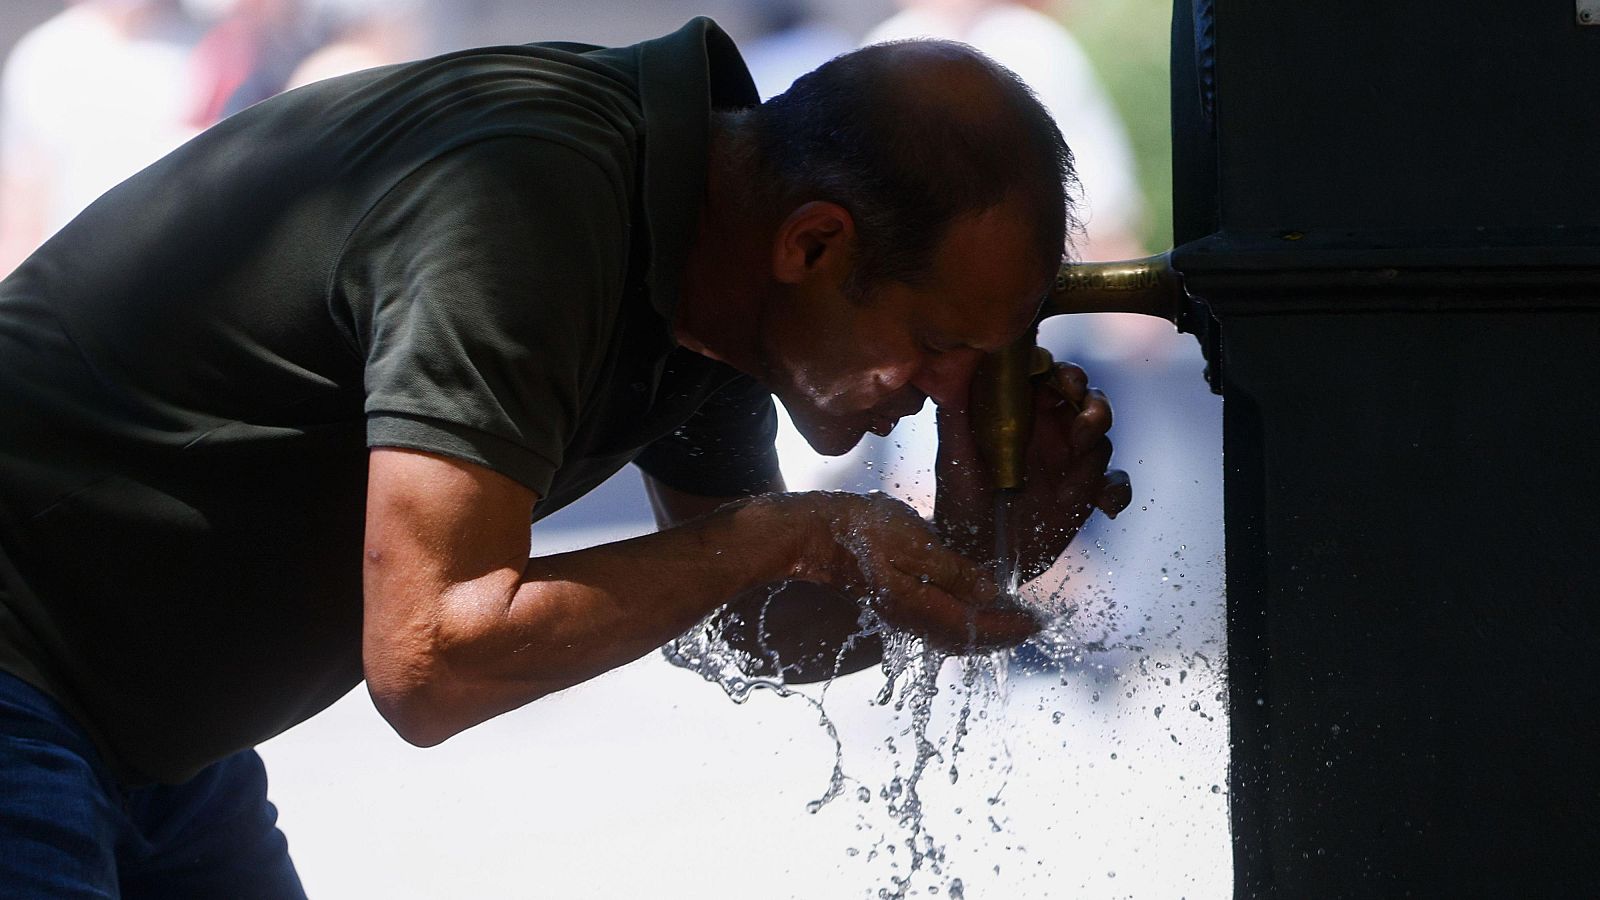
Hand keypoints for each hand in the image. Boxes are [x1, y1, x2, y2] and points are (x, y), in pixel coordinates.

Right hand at [778, 491, 1040, 650]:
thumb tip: (991, 594)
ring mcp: (900, 614)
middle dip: (1002, 635)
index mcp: (920, 607)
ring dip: (984, 631)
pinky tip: (969, 609)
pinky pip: (937, 625)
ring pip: (951, 635)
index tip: (1038, 622)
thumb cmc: (864, 531)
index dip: (1010, 627)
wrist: (816, 534)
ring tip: (1009, 620)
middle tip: (1032, 625)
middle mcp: (911, 619)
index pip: (976, 627)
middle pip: (965, 640)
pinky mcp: (893, 603)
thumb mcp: (915, 543)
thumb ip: (954, 571)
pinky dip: (963, 623)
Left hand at [932, 361, 1131, 581]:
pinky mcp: (1085, 493)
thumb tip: (958, 369)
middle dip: (1093, 408)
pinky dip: (1117, 490)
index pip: (1051, 378)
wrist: (975, 555)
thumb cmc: (959, 502)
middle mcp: (1049, 432)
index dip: (1065, 374)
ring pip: (1102, 439)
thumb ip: (956, 414)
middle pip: (1087, 401)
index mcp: (1021, 415)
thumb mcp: (954, 458)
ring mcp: (1069, 462)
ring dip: (1093, 456)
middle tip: (1080, 430)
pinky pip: (1115, 482)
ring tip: (1071, 482)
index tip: (1067, 383)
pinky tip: (1105, 505)